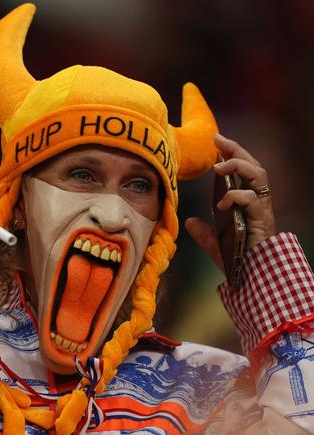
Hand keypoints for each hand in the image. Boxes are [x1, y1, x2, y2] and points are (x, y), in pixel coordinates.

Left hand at [185, 134, 275, 272]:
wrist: (253, 276)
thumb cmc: (239, 259)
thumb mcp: (215, 243)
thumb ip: (204, 232)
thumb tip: (190, 222)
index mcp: (247, 202)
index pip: (242, 170)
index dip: (232, 153)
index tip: (216, 140)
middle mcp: (257, 201)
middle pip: (252, 165)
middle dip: (236, 150)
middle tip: (219, 140)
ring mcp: (261, 208)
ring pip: (257, 174)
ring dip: (238, 165)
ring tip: (219, 167)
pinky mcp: (261, 218)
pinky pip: (250, 198)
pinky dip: (235, 196)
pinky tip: (221, 204)